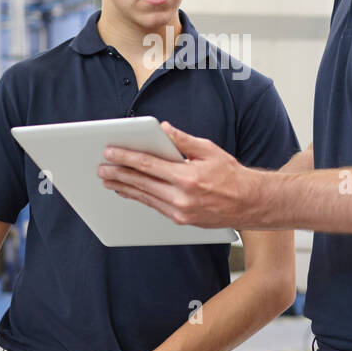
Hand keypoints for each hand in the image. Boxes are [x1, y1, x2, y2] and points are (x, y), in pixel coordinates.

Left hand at [98, 121, 261, 228]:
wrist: (250, 203)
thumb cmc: (231, 175)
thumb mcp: (209, 150)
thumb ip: (183, 140)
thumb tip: (164, 129)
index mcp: (188, 177)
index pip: (148, 165)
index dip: (126, 158)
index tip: (110, 152)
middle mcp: (182, 197)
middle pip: (141, 183)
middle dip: (118, 174)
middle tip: (101, 168)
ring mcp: (180, 212)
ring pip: (144, 198)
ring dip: (124, 188)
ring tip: (108, 180)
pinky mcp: (181, 221)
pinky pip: (154, 207)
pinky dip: (139, 198)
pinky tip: (129, 191)